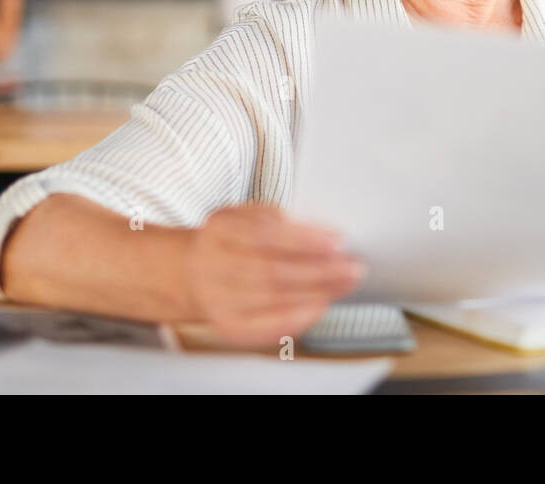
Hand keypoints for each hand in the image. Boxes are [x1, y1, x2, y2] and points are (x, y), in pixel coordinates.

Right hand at [183, 204, 364, 346]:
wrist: (192, 272)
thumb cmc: (232, 240)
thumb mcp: (246, 215)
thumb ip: (276, 219)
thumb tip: (321, 233)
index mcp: (219, 229)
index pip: (264, 235)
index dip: (303, 240)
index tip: (338, 241)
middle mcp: (213, 266)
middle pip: (271, 272)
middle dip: (318, 271)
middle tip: (352, 267)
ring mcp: (217, 300)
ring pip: (272, 300)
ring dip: (316, 293)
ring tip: (344, 283)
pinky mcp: (227, 326)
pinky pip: (266, 328)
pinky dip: (298, 318)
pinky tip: (321, 306)